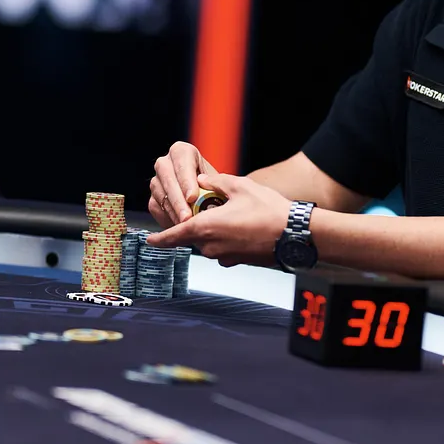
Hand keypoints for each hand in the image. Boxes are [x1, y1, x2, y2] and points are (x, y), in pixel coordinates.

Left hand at [146, 172, 290, 265]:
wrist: (294, 235)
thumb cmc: (268, 211)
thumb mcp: (240, 187)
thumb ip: (215, 183)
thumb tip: (201, 181)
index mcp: (206, 228)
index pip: (173, 235)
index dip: (160, 238)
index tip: (149, 239)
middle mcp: (211, 246)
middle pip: (192, 236)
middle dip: (196, 223)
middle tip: (211, 207)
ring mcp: (224, 257)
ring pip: (209, 242)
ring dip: (213, 230)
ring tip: (233, 214)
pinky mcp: (237, 262)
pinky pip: (223, 249)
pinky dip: (226, 239)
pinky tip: (242, 226)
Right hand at [148, 141, 216, 227]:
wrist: (205, 196)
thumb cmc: (213, 185)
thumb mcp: (217, 180)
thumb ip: (216, 184)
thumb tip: (216, 191)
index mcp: (182, 152)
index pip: (182, 161)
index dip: (186, 180)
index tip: (192, 197)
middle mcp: (166, 163)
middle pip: (168, 179)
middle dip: (178, 201)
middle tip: (187, 217)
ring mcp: (157, 180)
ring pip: (160, 195)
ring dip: (174, 212)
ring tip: (186, 225)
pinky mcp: (153, 198)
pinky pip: (156, 208)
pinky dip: (168, 218)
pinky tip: (179, 226)